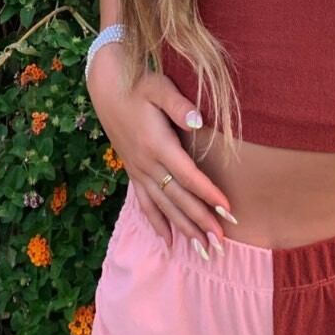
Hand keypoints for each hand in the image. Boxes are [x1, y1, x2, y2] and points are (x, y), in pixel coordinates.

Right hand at [87, 44, 234, 254]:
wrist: (106, 87)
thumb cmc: (138, 83)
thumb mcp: (159, 86)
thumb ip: (178, 104)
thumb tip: (198, 121)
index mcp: (157, 144)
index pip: (188, 175)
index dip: (209, 193)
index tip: (228, 210)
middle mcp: (147, 163)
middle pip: (178, 198)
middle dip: (201, 220)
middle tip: (222, 242)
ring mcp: (138, 170)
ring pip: (163, 207)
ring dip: (184, 228)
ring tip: (203, 250)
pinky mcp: (133, 171)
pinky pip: (145, 204)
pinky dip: (158, 224)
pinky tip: (169, 243)